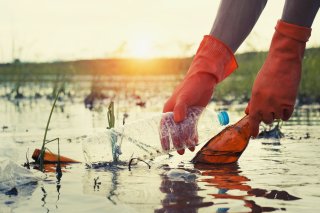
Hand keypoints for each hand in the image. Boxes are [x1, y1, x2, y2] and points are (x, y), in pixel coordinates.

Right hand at [162, 35, 237, 153]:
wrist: (204, 79)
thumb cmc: (191, 86)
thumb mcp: (185, 97)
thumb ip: (180, 108)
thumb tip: (177, 120)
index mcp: (169, 109)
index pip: (164, 126)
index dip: (164, 138)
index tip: (166, 148)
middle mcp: (176, 113)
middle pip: (175, 131)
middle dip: (177, 142)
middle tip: (181, 152)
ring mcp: (185, 114)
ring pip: (184, 131)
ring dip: (186, 140)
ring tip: (190, 149)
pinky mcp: (194, 114)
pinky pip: (192, 127)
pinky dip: (193, 135)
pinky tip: (195, 142)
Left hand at [246, 20, 310, 136]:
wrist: (283, 62)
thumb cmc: (268, 73)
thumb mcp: (257, 87)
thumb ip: (253, 101)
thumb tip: (248, 113)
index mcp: (255, 101)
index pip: (253, 120)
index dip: (253, 129)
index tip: (254, 136)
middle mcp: (265, 105)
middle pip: (266, 120)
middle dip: (267, 115)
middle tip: (270, 104)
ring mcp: (278, 104)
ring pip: (277, 118)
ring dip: (277, 113)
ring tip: (278, 99)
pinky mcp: (290, 103)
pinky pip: (287, 115)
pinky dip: (285, 112)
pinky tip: (285, 103)